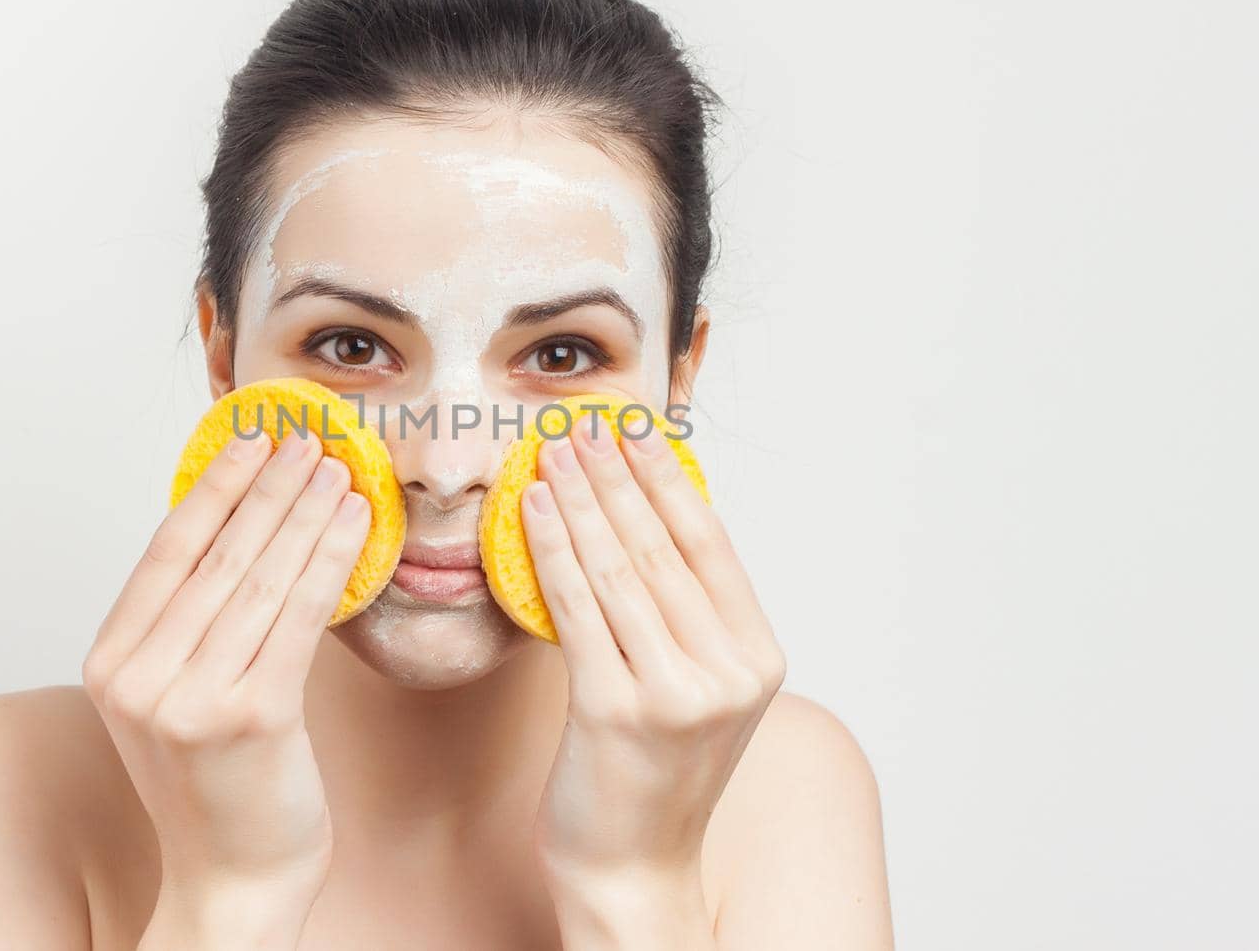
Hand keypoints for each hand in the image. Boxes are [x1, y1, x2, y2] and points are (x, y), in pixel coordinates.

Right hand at [80, 427, 369, 944]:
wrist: (232, 882)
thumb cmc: (215, 787)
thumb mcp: (172, 697)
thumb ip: (184, 626)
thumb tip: (238, 529)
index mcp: (112, 662)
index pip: (168, 549)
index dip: (215, 486)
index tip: (249, 439)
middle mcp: (141, 676)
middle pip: (218, 554)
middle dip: (268, 486)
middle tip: (305, 437)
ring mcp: (192, 697)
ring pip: (262, 576)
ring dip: (305, 511)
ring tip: (338, 468)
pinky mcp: (253, 716)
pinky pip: (300, 615)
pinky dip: (330, 559)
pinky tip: (355, 523)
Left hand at [521, 412, 785, 937]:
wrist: (633, 868)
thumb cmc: (654, 773)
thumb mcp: (696, 689)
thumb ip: (686, 617)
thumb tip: (637, 518)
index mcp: (758, 659)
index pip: (710, 544)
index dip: (668, 479)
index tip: (636, 428)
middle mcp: (728, 672)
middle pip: (662, 547)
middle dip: (617, 476)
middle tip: (583, 424)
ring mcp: (676, 693)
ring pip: (618, 569)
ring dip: (580, 501)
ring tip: (553, 453)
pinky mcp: (617, 711)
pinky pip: (576, 609)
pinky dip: (551, 550)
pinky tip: (532, 511)